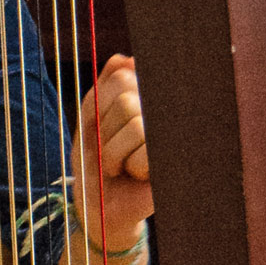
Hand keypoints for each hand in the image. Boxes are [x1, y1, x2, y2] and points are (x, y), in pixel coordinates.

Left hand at [70, 53, 152, 250]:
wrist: (100, 205)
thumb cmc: (95, 160)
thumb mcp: (90, 119)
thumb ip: (104, 87)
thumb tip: (125, 59)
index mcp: (142, 96)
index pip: (121, 78)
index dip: (100, 106)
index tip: (100, 125)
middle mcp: (162, 111)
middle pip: (128, 100)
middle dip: (106, 132)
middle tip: (109, 150)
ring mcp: (171, 136)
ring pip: (136, 124)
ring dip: (115, 152)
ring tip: (119, 165)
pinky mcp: (176, 161)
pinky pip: (146, 153)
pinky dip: (130, 168)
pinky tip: (135, 176)